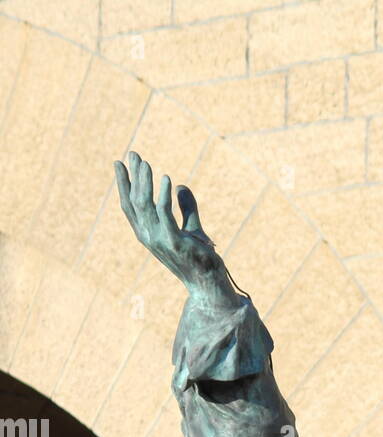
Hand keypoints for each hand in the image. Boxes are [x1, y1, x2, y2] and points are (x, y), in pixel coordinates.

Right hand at [114, 151, 237, 308]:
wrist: (208, 282)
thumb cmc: (199, 258)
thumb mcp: (191, 228)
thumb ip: (186, 207)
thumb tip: (181, 185)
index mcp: (148, 234)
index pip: (129, 206)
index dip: (123, 185)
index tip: (120, 163)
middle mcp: (149, 237)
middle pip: (134, 202)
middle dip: (133, 176)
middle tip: (133, 153)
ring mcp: (160, 241)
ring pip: (146, 206)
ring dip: (145, 182)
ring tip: (147, 163)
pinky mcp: (174, 242)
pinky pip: (165, 214)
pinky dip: (164, 195)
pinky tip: (168, 179)